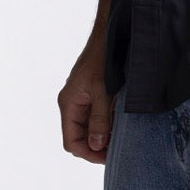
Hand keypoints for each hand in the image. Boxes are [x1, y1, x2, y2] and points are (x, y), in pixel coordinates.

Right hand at [58, 41, 114, 164]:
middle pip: (79, 136)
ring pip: (88, 126)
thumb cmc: (104, 58)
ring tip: (121, 139)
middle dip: (96, 146)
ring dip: (102, 134)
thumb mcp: (103, 91)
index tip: (108, 157)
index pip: (71, 141)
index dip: (88, 153)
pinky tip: (120, 123)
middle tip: (117, 150)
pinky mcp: (91, 92)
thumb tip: (97, 145)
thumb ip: (100, 119)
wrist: (109, 32)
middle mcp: (72, 102)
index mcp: (69, 103)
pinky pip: (95, 115)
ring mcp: (81, 97)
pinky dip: (106, 122)